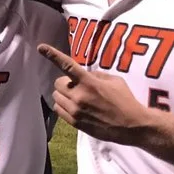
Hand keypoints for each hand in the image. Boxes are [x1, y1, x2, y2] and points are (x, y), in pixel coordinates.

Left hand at [38, 44, 153, 143]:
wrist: (132, 125)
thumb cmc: (125, 100)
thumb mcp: (114, 80)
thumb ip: (95, 75)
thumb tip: (83, 74)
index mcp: (89, 82)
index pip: (67, 65)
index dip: (52, 55)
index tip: (41, 47)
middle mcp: (79, 95)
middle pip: (58, 83)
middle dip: (66, 83)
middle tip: (78, 87)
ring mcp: (75, 110)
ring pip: (56, 97)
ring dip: (64, 95)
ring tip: (78, 98)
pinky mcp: (74, 122)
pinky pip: (58, 109)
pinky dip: (63, 106)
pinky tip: (76, 107)